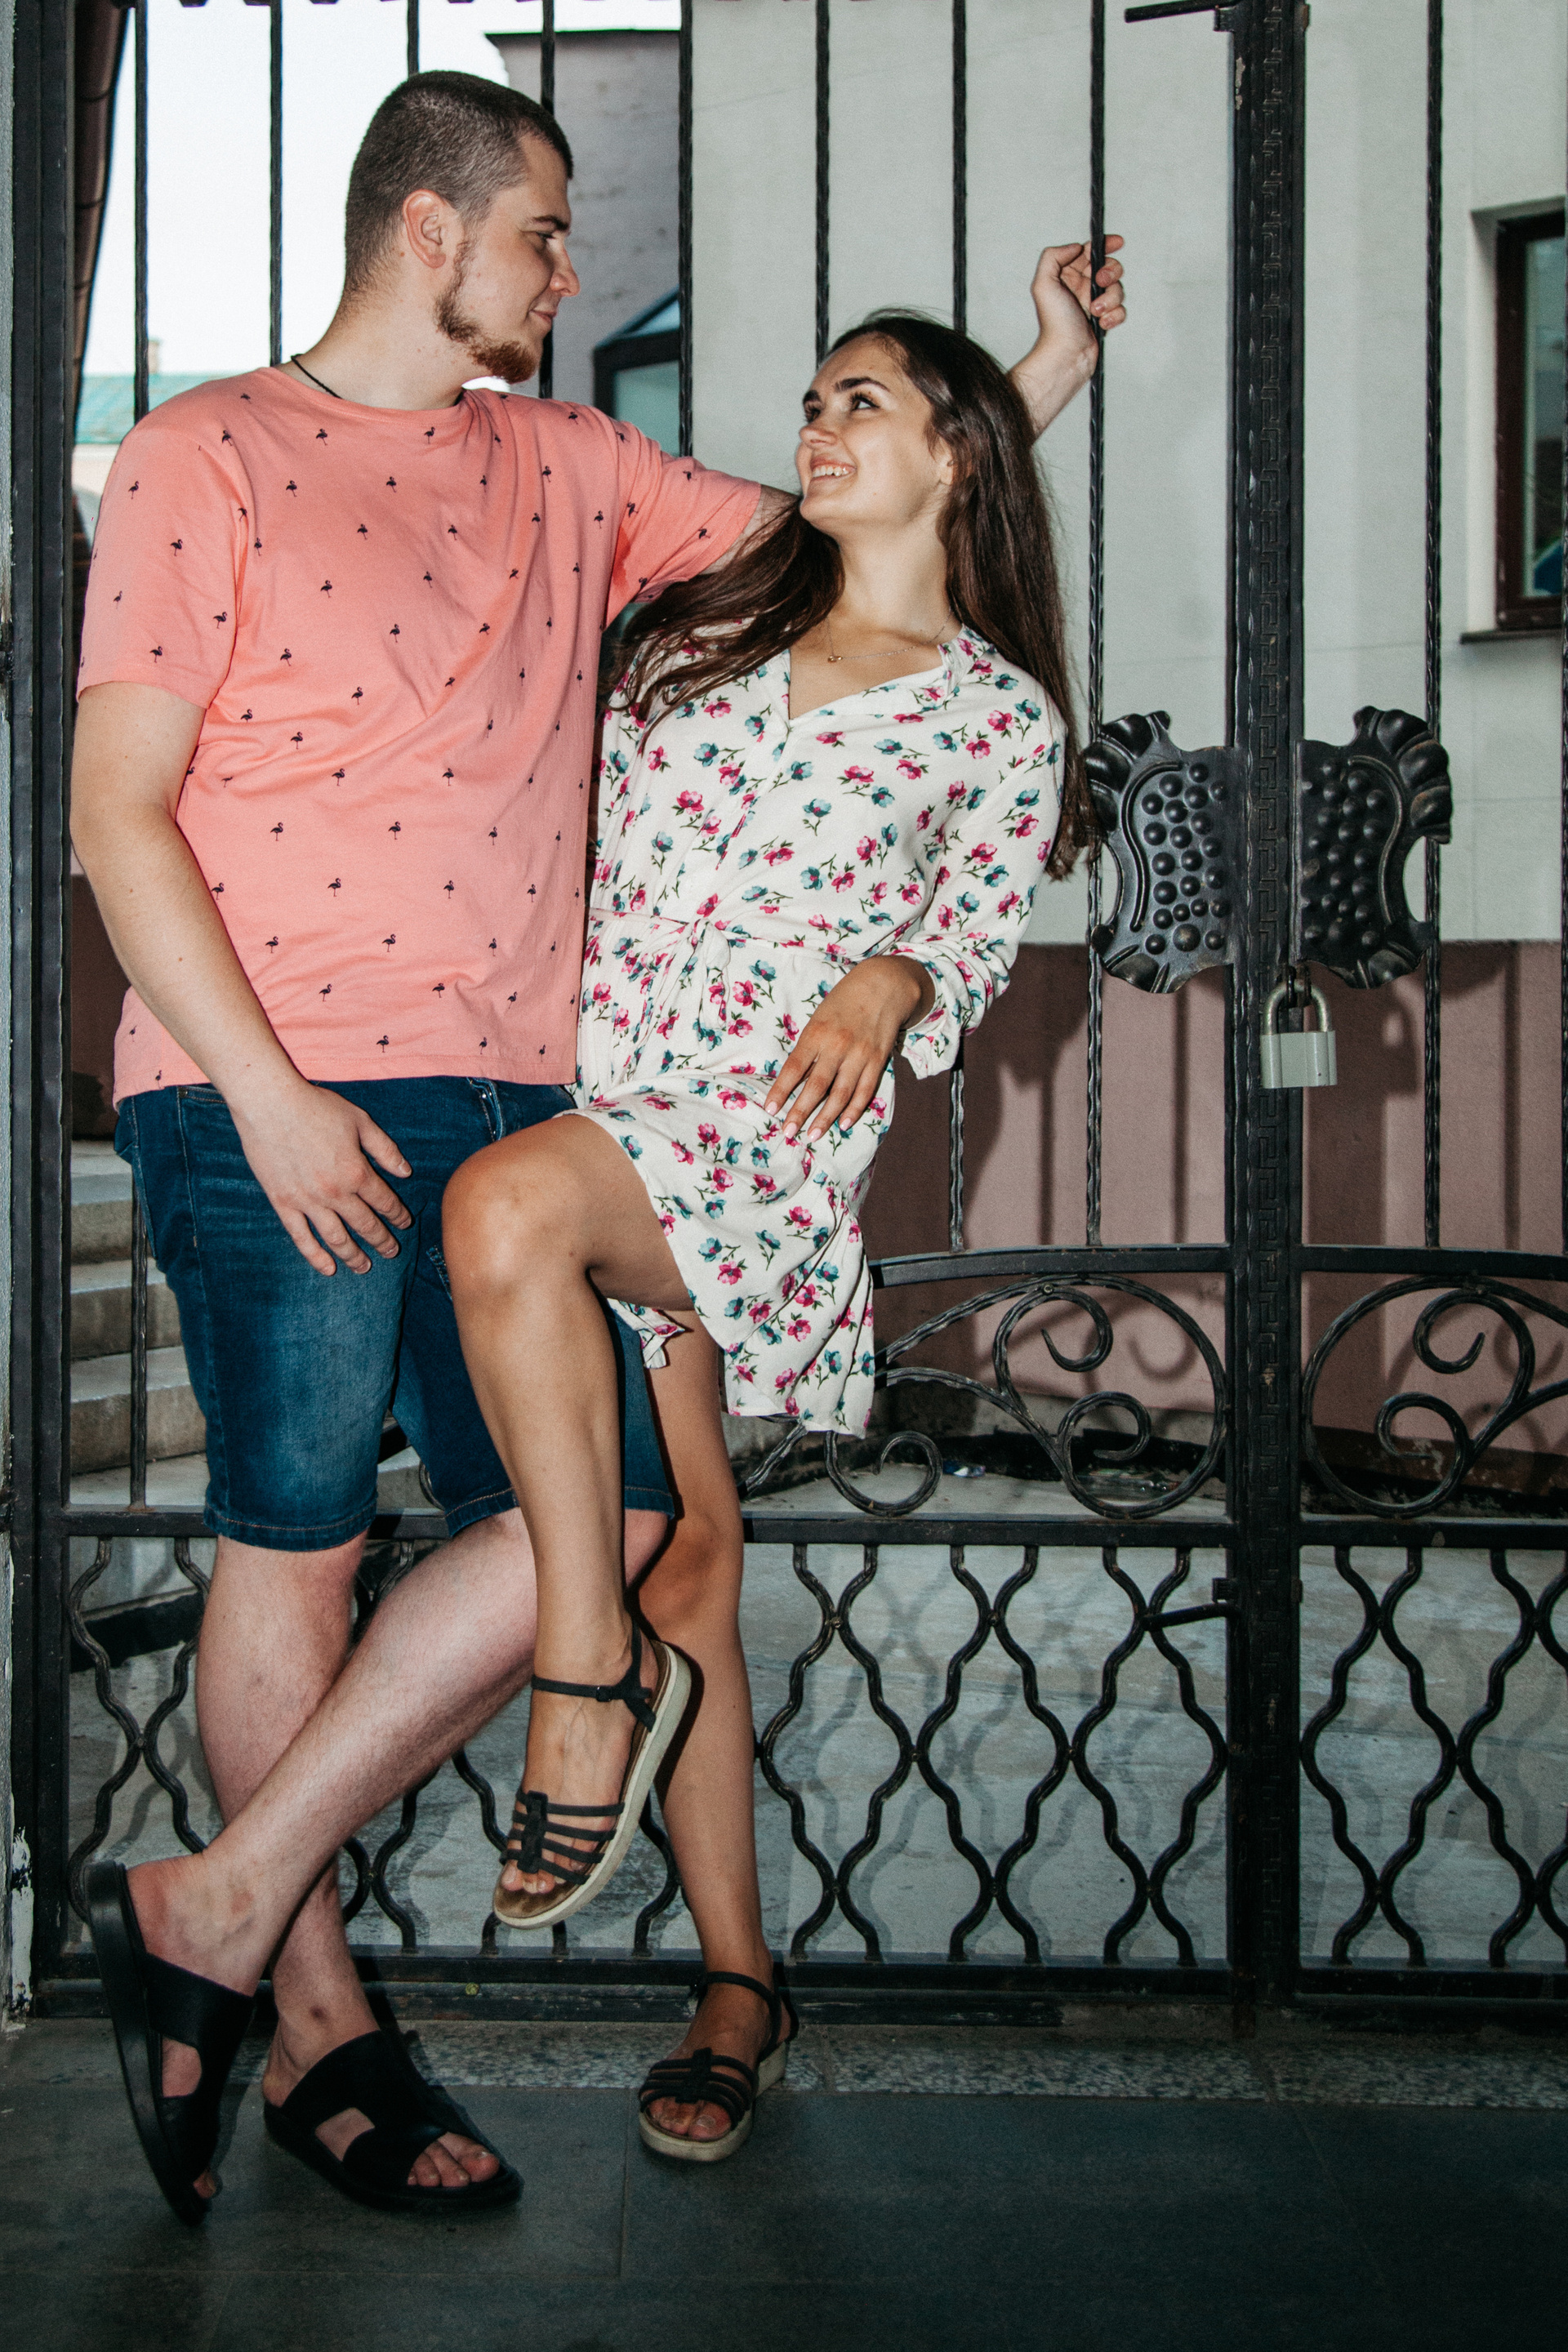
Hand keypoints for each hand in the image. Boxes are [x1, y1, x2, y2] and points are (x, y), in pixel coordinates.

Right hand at [228, 1078, 413, 1275]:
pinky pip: (301, 1237)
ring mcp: (307, 1201)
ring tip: (365, 1268)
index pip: (385, 1202)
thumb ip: (385, 1149)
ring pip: (336, 1238)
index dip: (398, 1215)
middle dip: (382, 1241)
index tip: (405, 1224)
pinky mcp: (282, 1203)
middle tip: (392, 1252)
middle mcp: (335, 1193)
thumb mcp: (360, 1122)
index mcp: (357, 1172)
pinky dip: (315, 1256)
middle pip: (365, 1225)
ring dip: (354, 1256)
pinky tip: (328, 1269)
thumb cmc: (317, 1107)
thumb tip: (406, 1172)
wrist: (270, 1104)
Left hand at [763, 957, 932, 1142]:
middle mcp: (837, 1045)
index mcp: (816, 1033)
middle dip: (800, 1112)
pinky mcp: (878, 1060)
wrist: (883, 985)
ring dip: (826, 1118)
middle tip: (788, 1132)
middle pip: (816, 1086)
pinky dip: (854, 1109)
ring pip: (840, 1093)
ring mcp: (860, 1054)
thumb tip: (796, 1080)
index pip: (794, 1068)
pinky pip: (865, 1090)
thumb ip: (809, 1048)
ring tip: (812, 1136)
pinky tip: (843, 1124)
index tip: (770, 1110)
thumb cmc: (843, 1002)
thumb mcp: (819, 1018)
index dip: (781, 1091)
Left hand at [1031, 234, 1126, 354]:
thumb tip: (1075, 247)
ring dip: (1110, 299)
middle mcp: (1081, 287)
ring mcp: (1093, 302)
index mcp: (1067, 275)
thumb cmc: (1054, 324)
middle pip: (1109, 267)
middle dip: (1110, 272)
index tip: (1117, 242)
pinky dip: (1114, 315)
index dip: (1105, 245)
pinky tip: (1102, 323)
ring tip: (1095, 311)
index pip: (1089, 252)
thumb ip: (1053, 257)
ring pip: (1117, 288)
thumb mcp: (1044, 284)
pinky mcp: (1104, 318)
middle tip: (1100, 282)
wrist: (1065, 355)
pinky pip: (1120, 309)